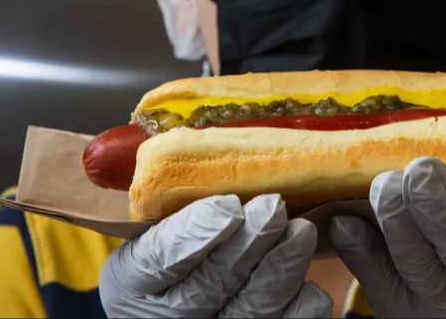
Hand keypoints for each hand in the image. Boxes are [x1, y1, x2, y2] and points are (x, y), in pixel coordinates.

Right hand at [100, 194, 332, 317]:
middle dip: (248, 242)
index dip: (196, 233)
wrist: (185, 300)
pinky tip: (311, 280)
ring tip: (301, 231)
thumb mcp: (152, 225)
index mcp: (135, 278)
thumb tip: (183, 143)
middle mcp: (172, 311)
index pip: (161, 257)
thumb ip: (168, 199)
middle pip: (212, 282)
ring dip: (281, 266)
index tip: (229, 205)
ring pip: (252, 306)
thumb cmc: (174, 248)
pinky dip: (302, 303)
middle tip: (274, 206)